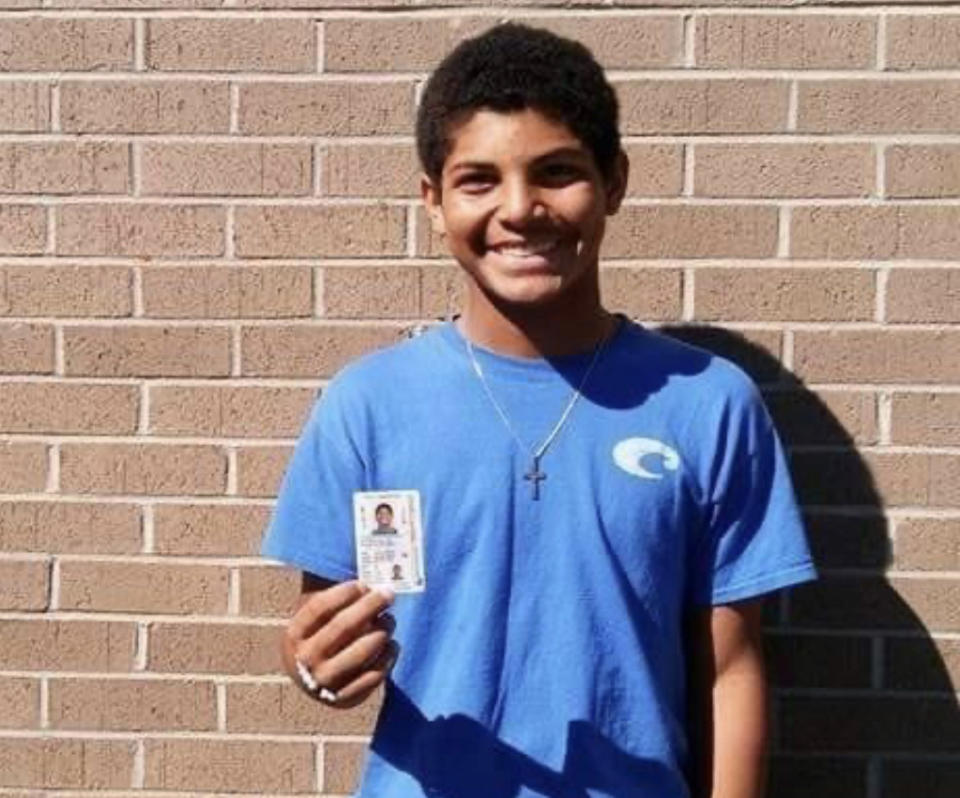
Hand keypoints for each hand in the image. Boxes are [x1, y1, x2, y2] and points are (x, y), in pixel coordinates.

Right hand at [283, 580, 397, 708]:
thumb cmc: (320, 634)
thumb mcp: (315, 615)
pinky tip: (392, 645)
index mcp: (294, 634)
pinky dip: (387, 658)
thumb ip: (327, 590)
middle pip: (343, 627)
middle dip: (370, 606)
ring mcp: (324, 682)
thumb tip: (349, 549)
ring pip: (360, 652)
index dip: (343, 593)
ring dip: (381, 631)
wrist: (313, 682)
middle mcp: (305, 659)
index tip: (363, 583)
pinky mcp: (343, 699)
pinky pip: (373, 676)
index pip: (319, 608)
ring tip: (390, 620)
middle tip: (389, 594)